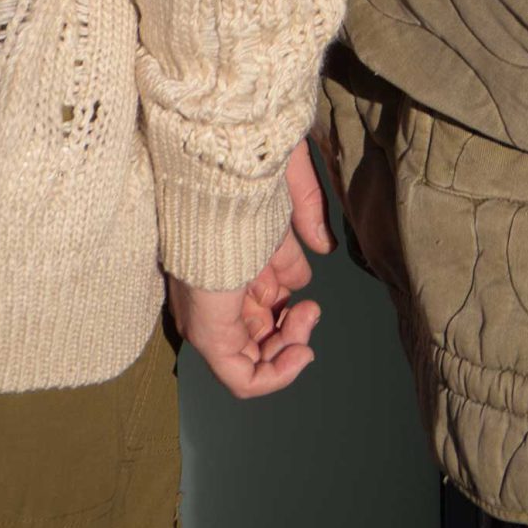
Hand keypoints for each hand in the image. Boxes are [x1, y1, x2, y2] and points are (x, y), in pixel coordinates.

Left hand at [167, 143, 334, 401]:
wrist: (215, 150)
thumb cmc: (246, 159)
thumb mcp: (283, 186)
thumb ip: (303, 216)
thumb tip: (320, 249)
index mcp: (225, 256)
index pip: (253, 306)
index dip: (287, 310)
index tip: (310, 301)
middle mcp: (211, 287)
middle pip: (252, 334)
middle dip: (291, 332)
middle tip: (311, 310)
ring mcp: (207, 308)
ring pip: (247, 358)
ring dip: (288, 350)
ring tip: (306, 316)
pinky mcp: (207, 325)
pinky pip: (238, 376)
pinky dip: (273, 377)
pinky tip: (300, 353)